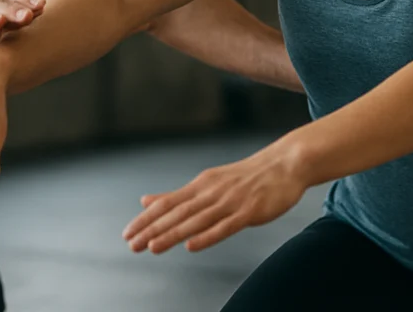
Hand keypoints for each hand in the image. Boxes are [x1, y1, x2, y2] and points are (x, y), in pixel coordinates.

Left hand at [121, 144, 308, 253]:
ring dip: (173, 234)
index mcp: (201, 186)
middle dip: (152, 229)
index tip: (127, 233)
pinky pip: (225, 227)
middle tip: (131, 244)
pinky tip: (192, 246)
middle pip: (177, 213)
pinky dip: (207, 236)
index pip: (167, 203)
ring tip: (152, 248)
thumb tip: (146, 201)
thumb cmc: (246, 177)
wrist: (285, 164)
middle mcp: (211, 192)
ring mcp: (230, 202)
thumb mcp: (209, 183)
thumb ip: (178, 195)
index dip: (147, 219)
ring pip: (196, 221)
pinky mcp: (249, 212)